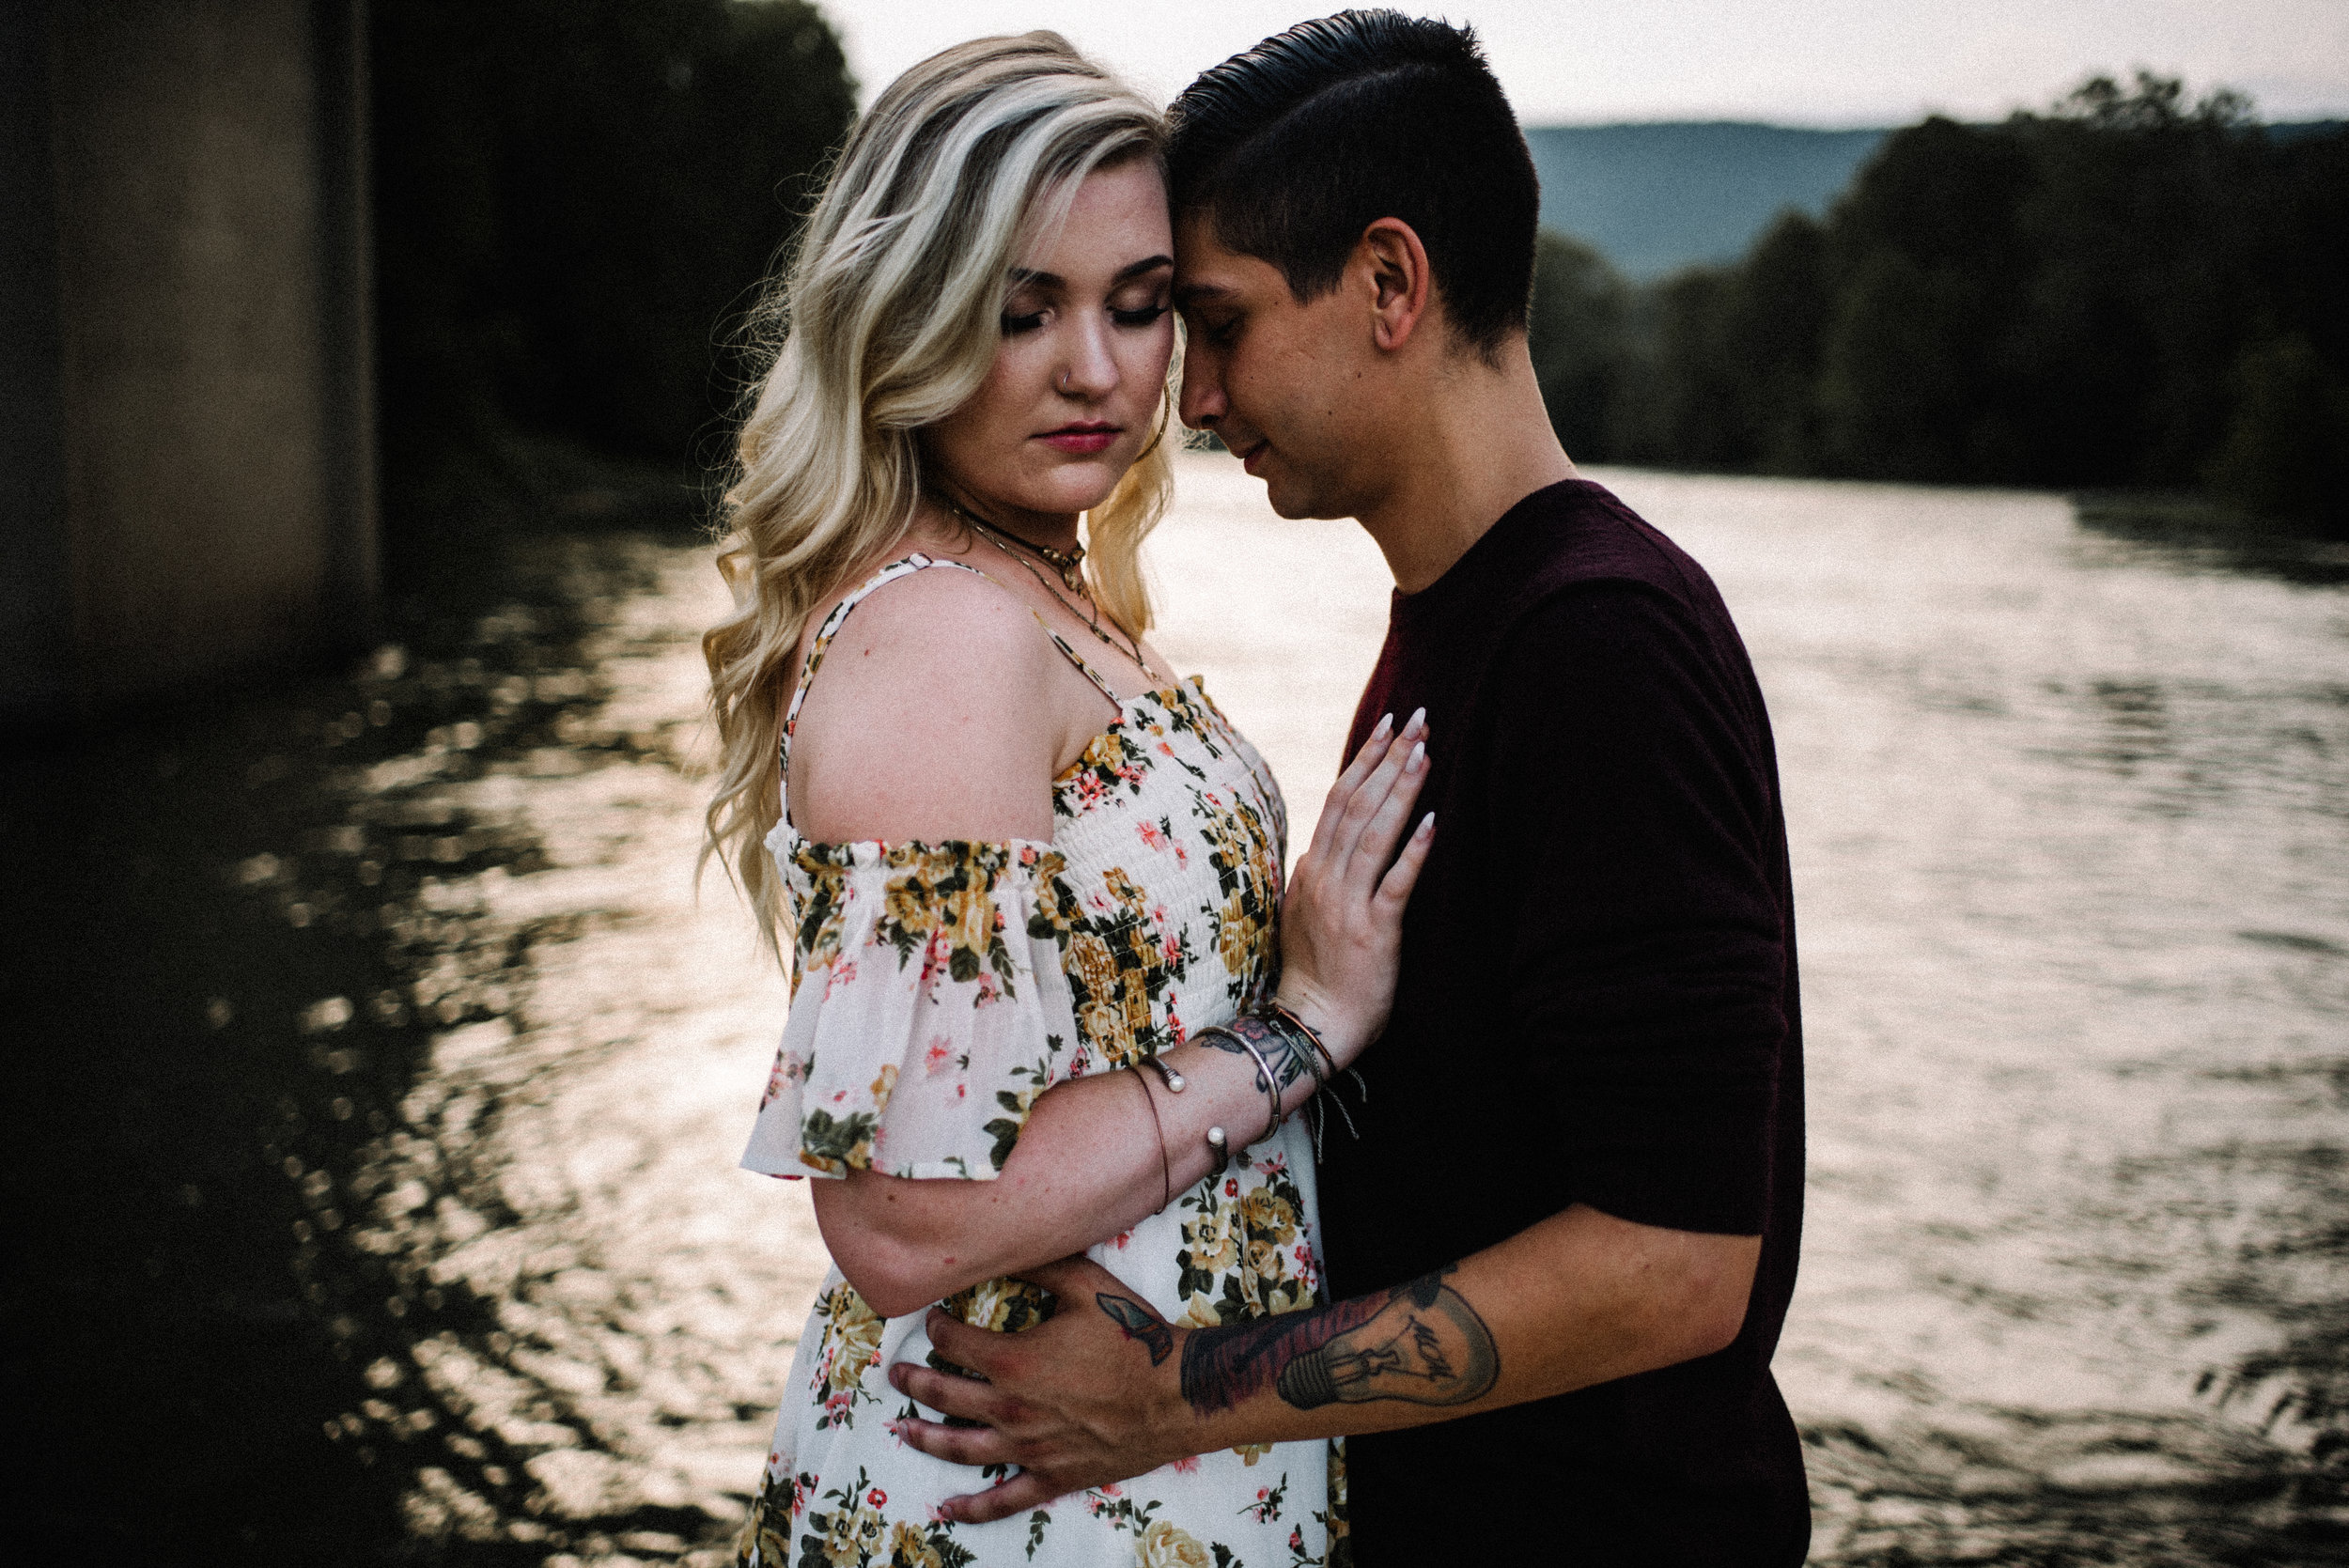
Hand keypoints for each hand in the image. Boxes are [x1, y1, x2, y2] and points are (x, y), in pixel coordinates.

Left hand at [884, 1257, 1200, 1522]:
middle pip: (945, 1395)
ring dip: (925, 1437)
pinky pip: (1004, 1499)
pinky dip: (972, 1508)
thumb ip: (1041, 1265)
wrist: (1178, 1394)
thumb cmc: (1133, 1337)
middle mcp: (1010, 1409)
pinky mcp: (1051, 1476)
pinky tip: (948, 1509)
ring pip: (960, 1448)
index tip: (933, 1319)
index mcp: (1012, 1361)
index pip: (954, 1342)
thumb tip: (1007, 1247)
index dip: (938, 1327)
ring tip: (902, 1428)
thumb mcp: (1086, 1285)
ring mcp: (1028, 1448)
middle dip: (915, 1382)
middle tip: (896, 1374)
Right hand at [1275, 708, 1434, 1064]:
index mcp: (1312, 869)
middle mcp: (1327, 878)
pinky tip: (1432, 821)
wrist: (1313, 1024)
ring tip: (1425, 753)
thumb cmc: (1315, 974)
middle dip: (1389, 759)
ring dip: (1401, 790)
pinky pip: (1394, 883)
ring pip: (1374, 833)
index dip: (1363, 759)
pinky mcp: (1372, 931)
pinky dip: (1412, 850)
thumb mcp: (1303, 914)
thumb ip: (1311, 877)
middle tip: (1417, 719)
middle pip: (1357, 805)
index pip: (1337, 799)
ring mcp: (1347, 903)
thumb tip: (1316, 849)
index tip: (1386, 726)